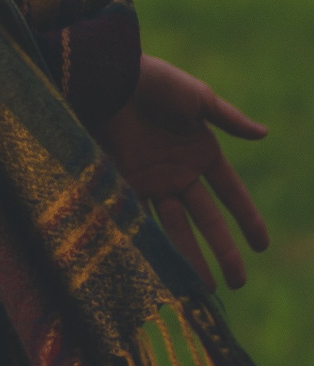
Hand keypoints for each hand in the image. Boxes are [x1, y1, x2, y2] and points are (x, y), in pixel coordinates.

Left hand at [96, 54, 269, 288]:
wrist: (101, 76)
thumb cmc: (150, 79)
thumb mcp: (195, 96)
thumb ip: (227, 118)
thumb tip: (265, 133)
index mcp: (201, 151)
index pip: (231, 193)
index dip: (247, 218)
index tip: (262, 246)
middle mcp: (177, 171)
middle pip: (205, 219)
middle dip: (222, 251)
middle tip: (237, 283)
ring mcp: (149, 179)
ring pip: (174, 226)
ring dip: (187, 256)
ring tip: (200, 289)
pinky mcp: (121, 180)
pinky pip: (139, 216)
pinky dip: (150, 240)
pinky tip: (160, 266)